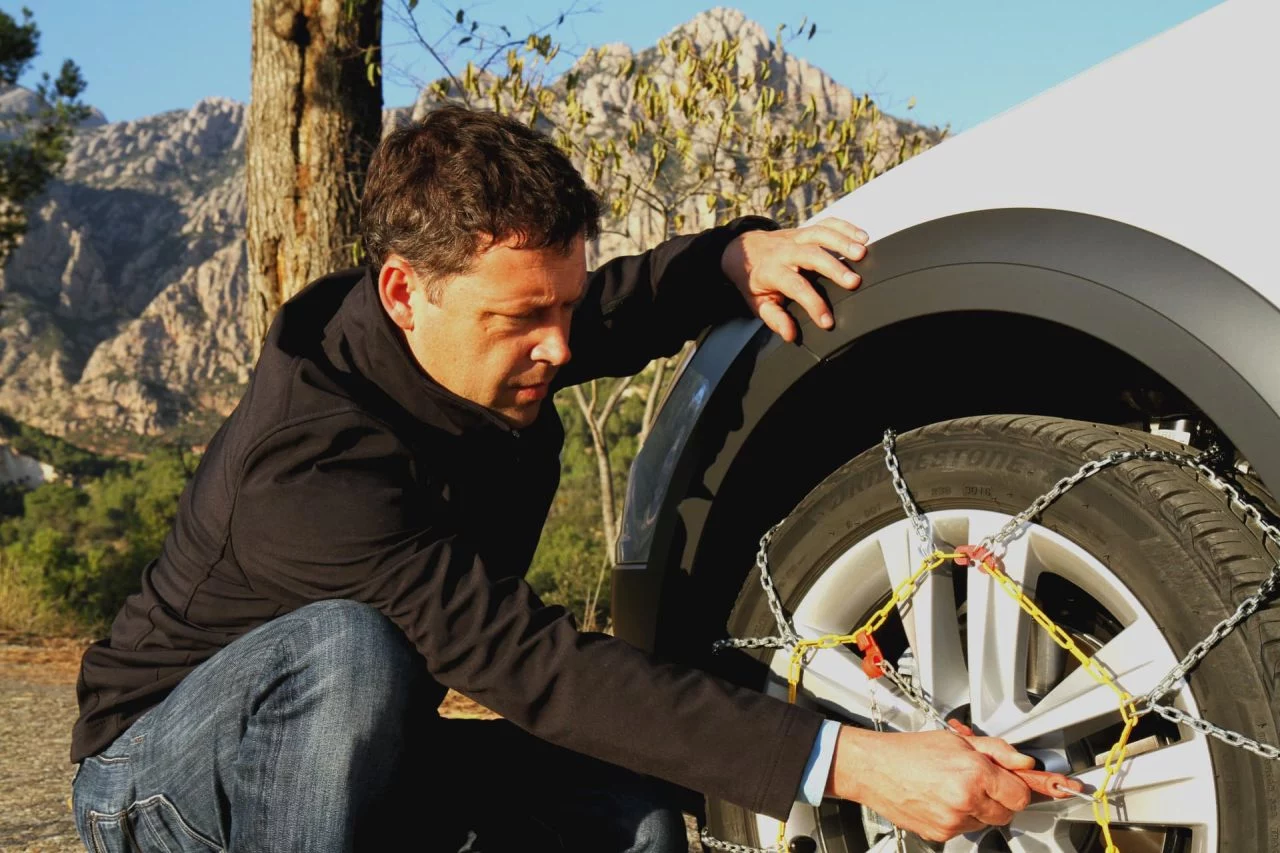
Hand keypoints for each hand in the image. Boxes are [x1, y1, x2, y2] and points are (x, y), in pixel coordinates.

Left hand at [719, 217, 868, 342]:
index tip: (828, 321)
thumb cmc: (754, 281)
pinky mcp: (806, 230)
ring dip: (843, 241)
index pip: (795, 286)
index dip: (812, 304)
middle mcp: (784, 251)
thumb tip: (791, 334)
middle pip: (811, 255)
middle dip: (833, 267)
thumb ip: (774, 318)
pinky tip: (863, 237)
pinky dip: (846, 227)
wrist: (742, 251)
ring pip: (820, 234)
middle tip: (854, 281)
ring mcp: (796, 237)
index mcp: (771, 271)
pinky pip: (827, 223)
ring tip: (863, 254)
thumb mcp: (757, 303)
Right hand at [824, 725, 1082, 842]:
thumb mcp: (957, 740)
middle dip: (1002, 797)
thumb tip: (1026, 764)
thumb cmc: (908, 751)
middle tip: (982, 780)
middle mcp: (966, 799)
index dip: (1021, 787)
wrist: (873, 768)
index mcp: (974, 771)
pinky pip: (966, 830)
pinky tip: (943, 799)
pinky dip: (961, 817)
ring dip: (981, 808)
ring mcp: (954, 820)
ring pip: (988, 822)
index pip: (1021, 793)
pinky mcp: (941, 834)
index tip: (1029, 787)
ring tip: (956, 787)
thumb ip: (997, 751)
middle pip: (1009, 812)